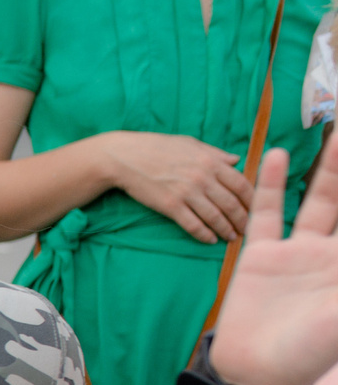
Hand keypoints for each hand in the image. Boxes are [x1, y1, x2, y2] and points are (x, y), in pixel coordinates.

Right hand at [109, 130, 253, 245]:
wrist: (125, 157)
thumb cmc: (157, 147)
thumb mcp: (191, 144)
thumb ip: (216, 153)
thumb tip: (237, 160)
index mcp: (211, 162)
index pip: (241, 184)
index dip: (253, 199)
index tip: (258, 209)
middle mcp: (202, 178)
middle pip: (231, 203)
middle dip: (243, 219)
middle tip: (250, 230)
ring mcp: (186, 193)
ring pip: (215, 216)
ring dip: (226, 229)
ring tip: (232, 237)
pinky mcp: (170, 206)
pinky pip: (192, 224)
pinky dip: (204, 234)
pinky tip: (210, 240)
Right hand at [206, 145, 337, 384]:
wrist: (257, 375)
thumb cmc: (309, 353)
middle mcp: (330, 255)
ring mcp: (297, 253)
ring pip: (318, 199)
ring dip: (329, 168)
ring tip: (337, 132)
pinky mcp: (260, 257)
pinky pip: (267, 214)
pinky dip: (270, 185)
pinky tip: (276, 156)